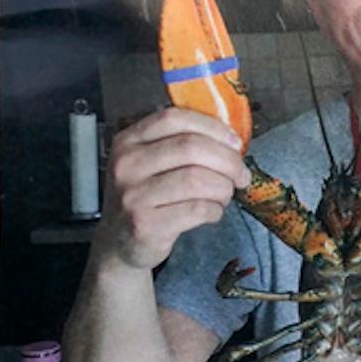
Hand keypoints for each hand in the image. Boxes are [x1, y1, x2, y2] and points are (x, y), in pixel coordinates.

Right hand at [95, 106, 250, 270]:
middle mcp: (126, 164)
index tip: (234, 142)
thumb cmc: (145, 198)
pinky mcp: (145, 225)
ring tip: (224, 195)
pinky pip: (197, 209)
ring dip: (223, 188)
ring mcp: (133, 196)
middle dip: (227, 160)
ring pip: (198, 179)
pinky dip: (215, 210)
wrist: (119, 243)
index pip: (174, 118)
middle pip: (191, 147)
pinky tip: (212, 212)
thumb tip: (231, 139)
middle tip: (241, 174)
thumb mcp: (149, 164)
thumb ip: (180, 144)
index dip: (212, 127)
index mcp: (129, 140)